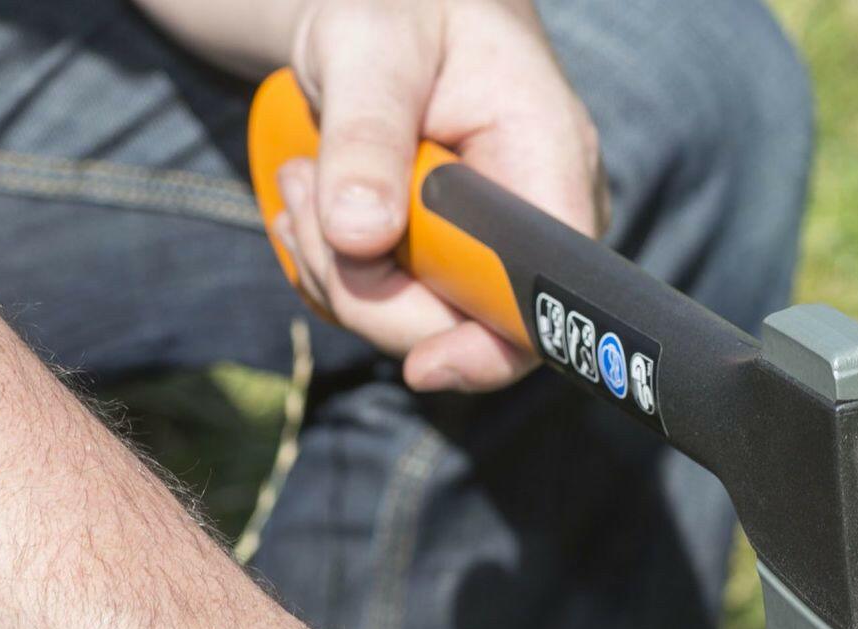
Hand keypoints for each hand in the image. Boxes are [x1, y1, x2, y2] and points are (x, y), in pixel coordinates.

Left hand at [272, 0, 605, 392]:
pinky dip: (334, 271)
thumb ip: (367, 136)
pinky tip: (314, 204)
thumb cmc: (396, 8)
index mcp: (552, 169)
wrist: (391, 7)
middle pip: (464, 328)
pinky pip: (387, 307)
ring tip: (305, 175)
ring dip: (335, 268)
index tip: (420, 364)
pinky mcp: (446, 264)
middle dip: (367, 285)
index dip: (488, 349)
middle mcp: (535, 226)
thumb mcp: (370, 49)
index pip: (545, 303)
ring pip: (413, 324)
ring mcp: (492, 251)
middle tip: (305, 192)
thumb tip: (362, 238)